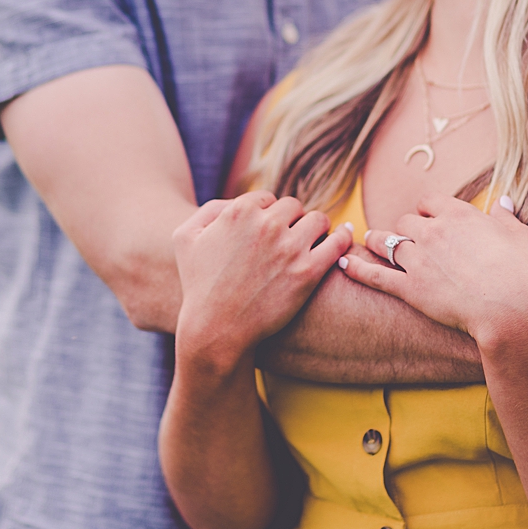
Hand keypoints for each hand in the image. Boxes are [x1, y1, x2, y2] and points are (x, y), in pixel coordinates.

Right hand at [172, 192, 352, 372]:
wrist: (216, 329)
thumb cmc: (198, 285)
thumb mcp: (186, 238)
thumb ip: (209, 210)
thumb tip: (237, 202)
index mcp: (239, 212)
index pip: (268, 198)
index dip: (268, 214)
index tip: (268, 231)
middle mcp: (266, 225)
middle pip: (294, 206)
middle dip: (291, 221)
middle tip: (288, 239)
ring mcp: (290, 248)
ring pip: (318, 220)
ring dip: (315, 228)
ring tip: (311, 242)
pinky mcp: (308, 273)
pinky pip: (337, 243)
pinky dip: (341, 237)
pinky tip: (341, 237)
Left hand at [336, 193, 527, 344]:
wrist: (511, 308)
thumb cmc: (522, 272)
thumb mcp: (520, 236)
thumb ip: (507, 216)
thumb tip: (503, 201)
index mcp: (458, 215)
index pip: (429, 202)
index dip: (427, 210)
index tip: (428, 218)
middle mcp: (433, 232)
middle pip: (405, 221)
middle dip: (404, 228)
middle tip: (405, 238)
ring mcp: (418, 260)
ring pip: (385, 242)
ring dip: (377, 241)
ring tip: (370, 241)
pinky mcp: (410, 288)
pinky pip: (375, 275)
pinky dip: (356, 268)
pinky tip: (343, 263)